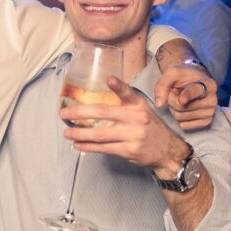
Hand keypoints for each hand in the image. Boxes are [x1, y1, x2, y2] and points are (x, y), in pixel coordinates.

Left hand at [60, 77, 188, 170]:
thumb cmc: (149, 127)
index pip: (128, 93)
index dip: (118, 86)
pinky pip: (104, 148)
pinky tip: (78, 145)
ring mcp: (133, 135)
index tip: (109, 79)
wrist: (167, 150)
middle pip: (104, 113)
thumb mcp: (142, 110)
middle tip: (64, 113)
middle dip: (80, 112)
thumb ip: (124, 104)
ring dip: (80, 134)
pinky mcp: (129, 150)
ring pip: (100, 134)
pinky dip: (89, 147)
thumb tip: (96, 99)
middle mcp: (136, 119)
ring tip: (67, 133)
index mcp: (138, 105)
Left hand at [153, 63, 216, 131]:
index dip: (187, 96)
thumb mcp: (171, 73)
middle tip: (176, 93)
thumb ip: (162, 85)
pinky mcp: (205, 122)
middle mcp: (212, 99)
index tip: (182, 100)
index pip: (196, 92)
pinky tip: (184, 109)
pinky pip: (185, 126)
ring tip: (180, 100)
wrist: (194, 82)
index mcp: (208, 84)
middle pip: (182, 107)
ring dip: (174, 110)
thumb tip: (159, 104)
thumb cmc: (183, 77)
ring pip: (181, 117)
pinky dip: (179, 119)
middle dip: (172, 101)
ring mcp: (210, 112)